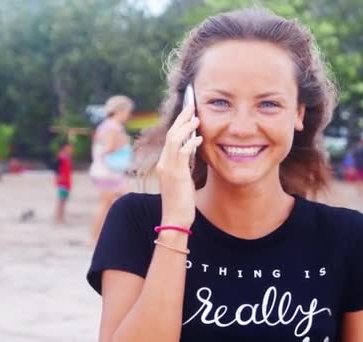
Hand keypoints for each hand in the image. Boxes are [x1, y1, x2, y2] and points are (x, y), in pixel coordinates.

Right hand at [156, 103, 202, 228]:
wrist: (175, 219)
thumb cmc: (181, 202)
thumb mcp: (182, 180)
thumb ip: (184, 164)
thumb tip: (192, 150)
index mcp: (164, 163)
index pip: (170, 137)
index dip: (179, 123)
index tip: (188, 113)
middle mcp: (163, 163)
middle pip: (170, 134)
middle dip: (181, 119)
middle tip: (191, 105)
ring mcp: (168, 169)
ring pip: (174, 140)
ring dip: (186, 127)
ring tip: (196, 118)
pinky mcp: (175, 175)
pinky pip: (181, 154)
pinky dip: (190, 144)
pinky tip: (199, 139)